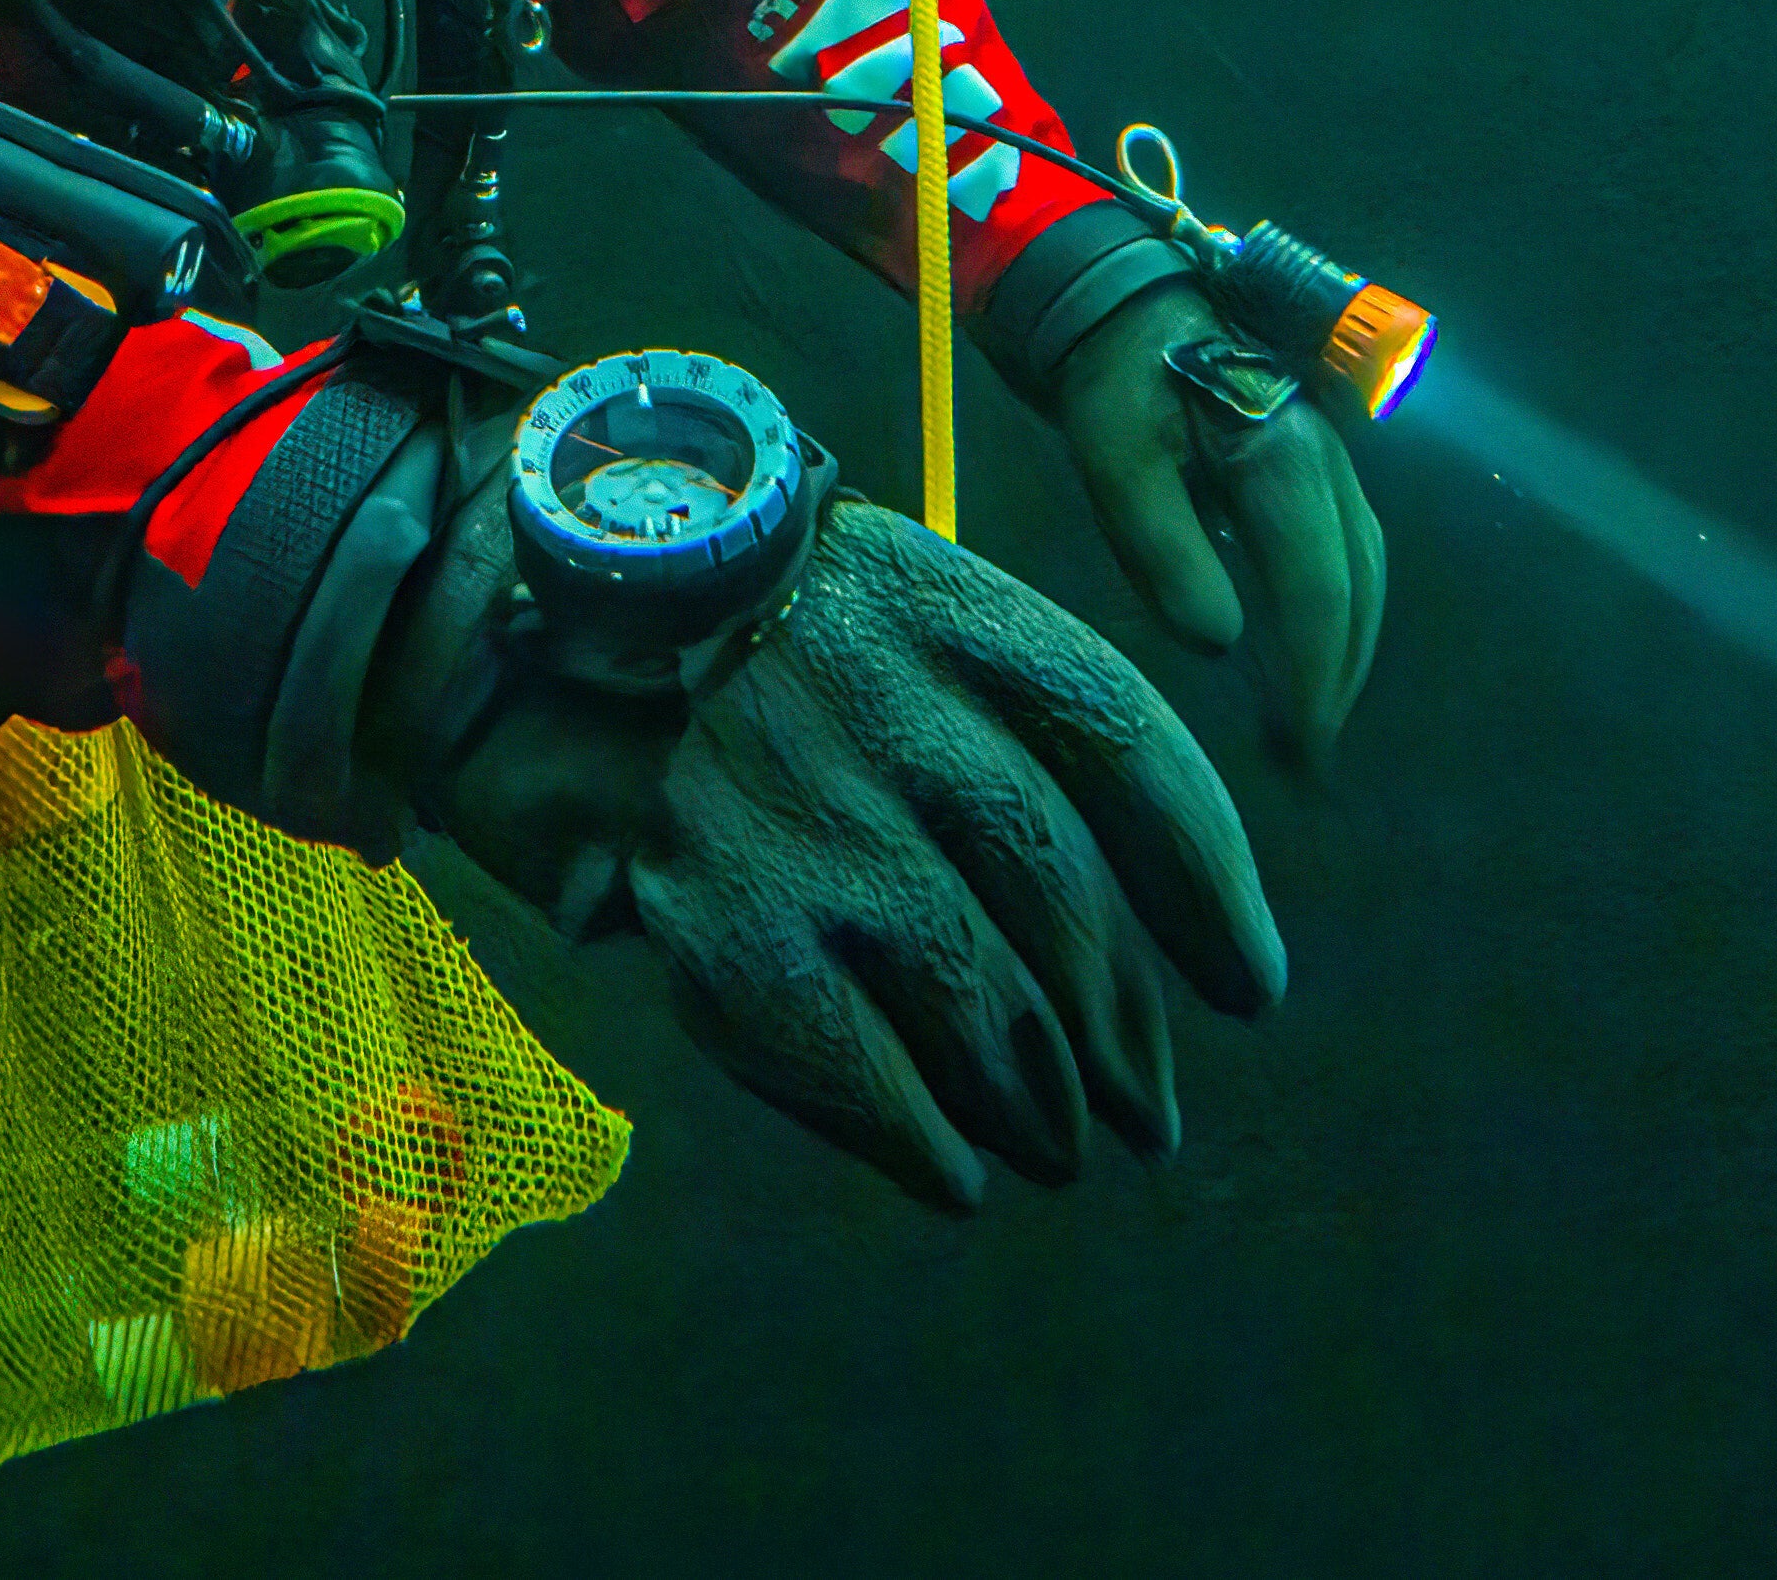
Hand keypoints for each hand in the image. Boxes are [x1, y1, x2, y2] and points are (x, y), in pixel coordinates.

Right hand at [377, 477, 1284, 1210]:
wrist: (528, 628)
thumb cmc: (749, 633)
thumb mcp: (891, 603)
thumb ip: (1010, 715)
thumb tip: (1157, 904)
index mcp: (950, 611)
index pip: (1129, 746)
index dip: (1210, 883)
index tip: (1248, 984)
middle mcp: (891, 710)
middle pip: (1067, 898)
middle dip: (1125, 1031)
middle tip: (1151, 1109)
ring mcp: (811, 823)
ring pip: (987, 1003)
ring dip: (1043, 1103)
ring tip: (1062, 1144)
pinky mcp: (731, 928)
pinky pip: (874, 1073)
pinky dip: (933, 1143)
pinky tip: (961, 1172)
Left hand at [1048, 280, 1387, 770]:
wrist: (1121, 305)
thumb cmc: (1115, 382)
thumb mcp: (1117, 461)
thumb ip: (1164, 551)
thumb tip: (1220, 646)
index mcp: (1282, 456)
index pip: (1318, 588)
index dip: (1313, 674)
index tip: (1298, 743)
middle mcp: (1323, 459)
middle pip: (1359, 585)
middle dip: (1338, 675)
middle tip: (1308, 754)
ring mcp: (1325, 459)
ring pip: (1364, 567)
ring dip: (1348, 647)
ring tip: (1315, 716)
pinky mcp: (1311, 465)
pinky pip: (1347, 548)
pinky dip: (1341, 609)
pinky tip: (1313, 647)